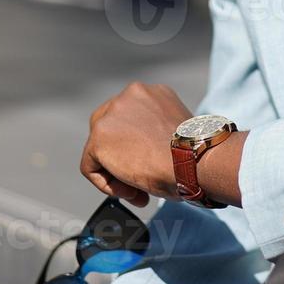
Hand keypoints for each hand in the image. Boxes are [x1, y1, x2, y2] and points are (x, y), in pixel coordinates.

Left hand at [80, 82, 193, 206]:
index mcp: (150, 93)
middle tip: (137, 180)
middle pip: (107, 127)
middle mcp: (129, 95)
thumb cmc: (193, 155)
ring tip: (137, 190)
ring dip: (115, 172)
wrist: (192, 162)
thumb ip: (153, 134)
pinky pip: (90, 167)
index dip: (133, 146)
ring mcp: (111, 116)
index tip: (148, 165)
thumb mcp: (175, 133)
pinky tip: (130, 191)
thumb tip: (141, 154)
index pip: (127, 118)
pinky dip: (105, 184)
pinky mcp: (99, 139)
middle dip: (119, 156)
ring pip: (99, 148)